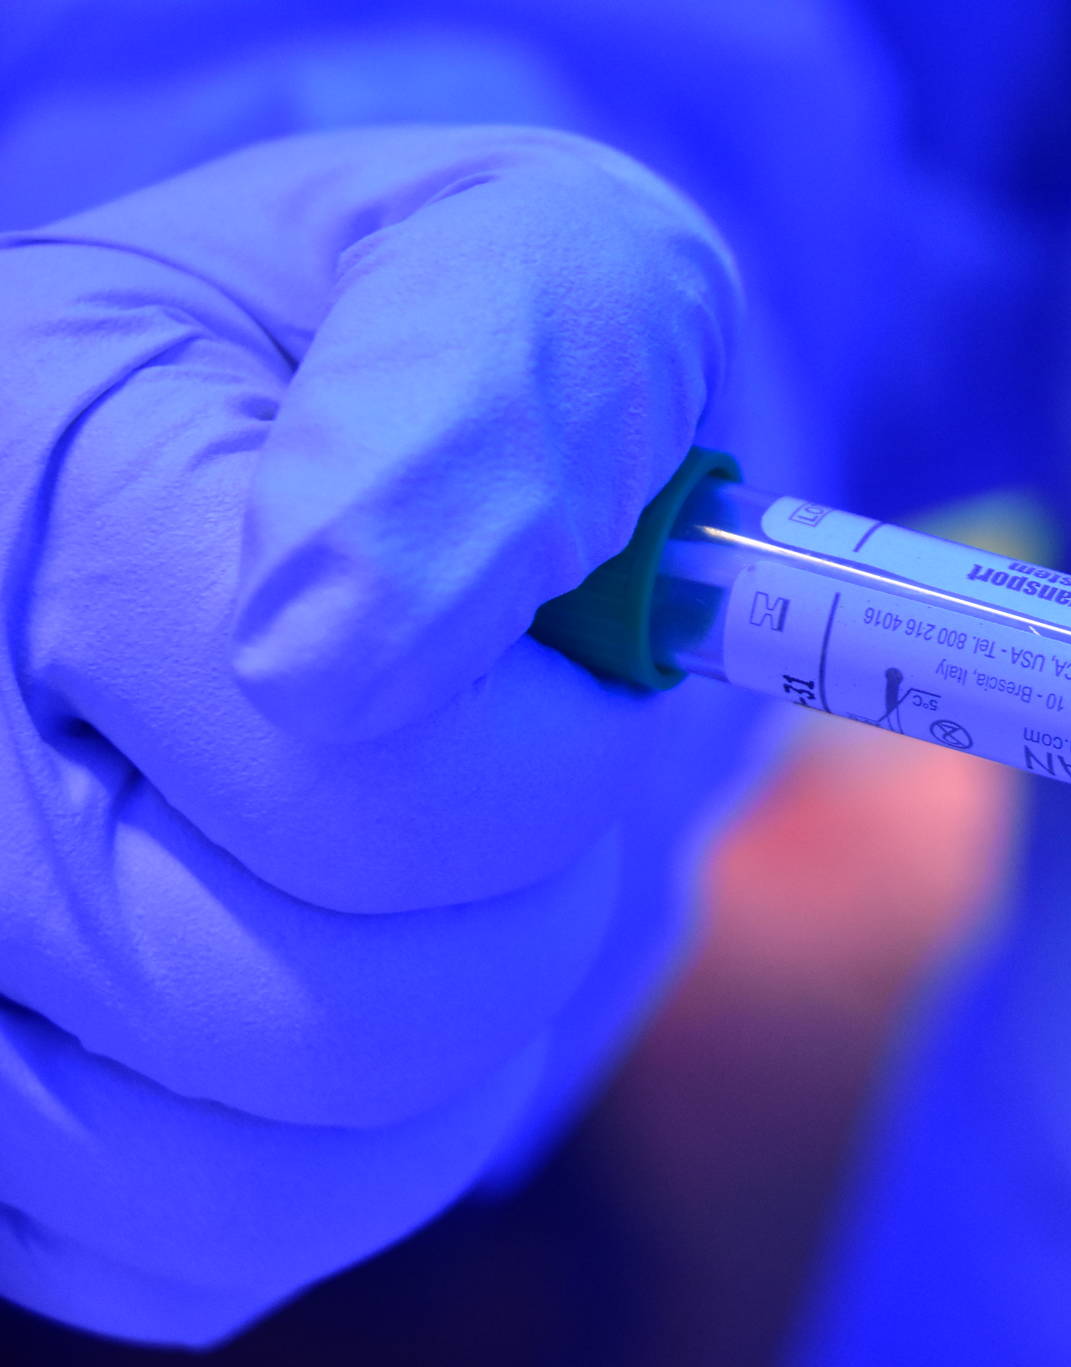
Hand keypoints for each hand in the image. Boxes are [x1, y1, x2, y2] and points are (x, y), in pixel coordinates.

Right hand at [0, 126, 738, 1344]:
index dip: (543, 745)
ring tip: (438, 866)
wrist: (344, 451)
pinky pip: (197, 1243)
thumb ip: (492, 381)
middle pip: (293, 989)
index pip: (320, 730)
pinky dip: (354, 1151)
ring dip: (445, 1029)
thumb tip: (353, 641)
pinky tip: (361, 974)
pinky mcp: (3, 1101)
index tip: (571, 658)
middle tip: (518, 763)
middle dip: (515, 895)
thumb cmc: (448, 358)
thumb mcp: (528, 260)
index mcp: (33, 456)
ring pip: (236, 1153)